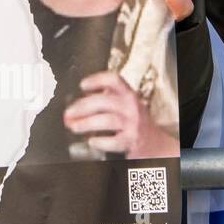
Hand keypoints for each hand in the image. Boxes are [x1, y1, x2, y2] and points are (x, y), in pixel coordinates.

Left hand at [64, 71, 179, 157]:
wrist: (155, 143)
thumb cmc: (133, 121)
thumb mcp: (123, 105)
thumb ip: (103, 99)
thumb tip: (75, 104)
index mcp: (127, 94)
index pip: (114, 80)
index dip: (96, 80)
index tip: (82, 85)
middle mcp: (131, 106)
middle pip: (103, 101)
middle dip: (82, 107)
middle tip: (68, 114)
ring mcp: (133, 123)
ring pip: (106, 120)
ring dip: (86, 123)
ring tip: (74, 127)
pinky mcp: (132, 140)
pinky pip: (114, 140)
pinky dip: (101, 141)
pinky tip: (92, 141)